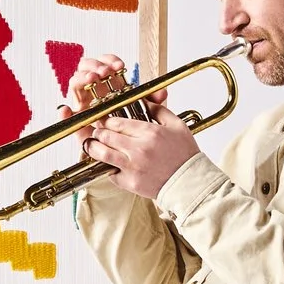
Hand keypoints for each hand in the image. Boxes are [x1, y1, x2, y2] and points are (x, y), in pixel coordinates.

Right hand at [62, 53, 166, 118]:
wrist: (126, 150)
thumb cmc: (132, 126)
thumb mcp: (145, 111)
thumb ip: (152, 101)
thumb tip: (161, 94)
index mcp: (109, 84)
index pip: (105, 64)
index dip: (110, 61)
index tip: (119, 66)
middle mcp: (94, 91)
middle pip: (86, 68)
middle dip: (95, 65)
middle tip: (104, 71)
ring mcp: (84, 104)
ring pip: (75, 83)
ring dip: (82, 77)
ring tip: (92, 79)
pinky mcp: (77, 121)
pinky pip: (66, 115)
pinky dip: (63, 112)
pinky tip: (66, 109)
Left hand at [82, 105, 199, 198]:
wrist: (190, 182)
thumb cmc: (185, 154)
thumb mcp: (177, 125)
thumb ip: (159, 110)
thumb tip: (145, 101)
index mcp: (150, 132)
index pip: (116, 122)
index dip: (106, 120)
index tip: (104, 121)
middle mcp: (139, 149)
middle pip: (105, 135)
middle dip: (99, 132)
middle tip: (98, 132)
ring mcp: (133, 167)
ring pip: (101, 153)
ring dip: (94, 147)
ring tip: (93, 145)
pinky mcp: (130, 183)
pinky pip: (110, 172)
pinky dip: (107, 166)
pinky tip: (109, 162)